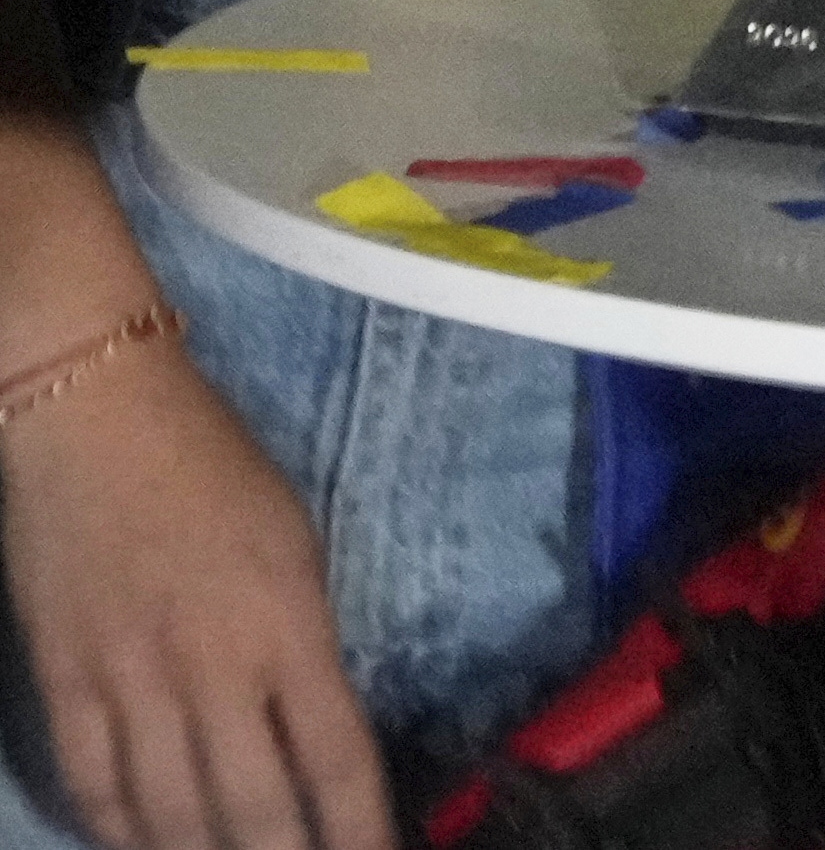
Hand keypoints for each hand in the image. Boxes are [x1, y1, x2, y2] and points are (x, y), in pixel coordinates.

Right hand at [4, 335, 386, 849]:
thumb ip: (303, 639)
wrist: (94, 420)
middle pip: (252, 809)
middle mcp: (212, 668)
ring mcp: (129, 682)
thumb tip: (310, 723)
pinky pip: (93, 784)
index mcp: (288, 626)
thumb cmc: (214, 467)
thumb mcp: (296, 544)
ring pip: (169, 815)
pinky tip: (144, 845)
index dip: (359, 829)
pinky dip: (119, 830)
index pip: (338, 758)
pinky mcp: (62, 683)